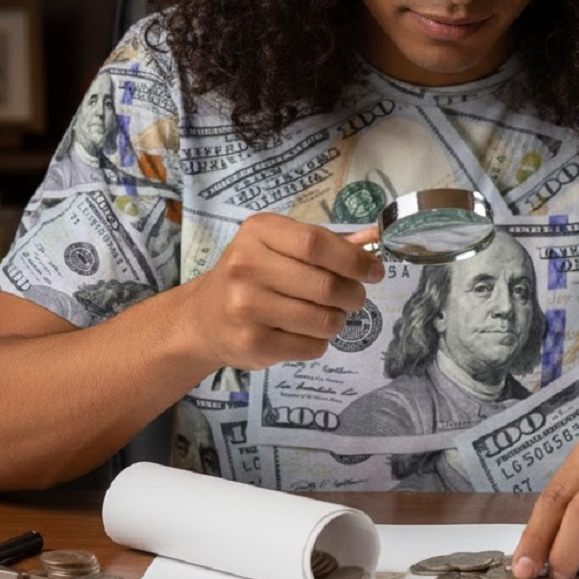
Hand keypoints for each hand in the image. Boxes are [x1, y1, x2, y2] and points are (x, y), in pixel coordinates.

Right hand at [186, 213, 383, 373]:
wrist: (203, 318)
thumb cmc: (252, 274)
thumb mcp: (281, 246)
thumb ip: (328, 242)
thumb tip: (375, 238)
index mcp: (258, 231)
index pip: (317, 243)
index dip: (354, 259)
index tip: (375, 271)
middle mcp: (246, 265)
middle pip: (325, 285)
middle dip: (354, 295)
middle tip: (355, 297)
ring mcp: (245, 306)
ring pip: (324, 320)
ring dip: (338, 320)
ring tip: (327, 315)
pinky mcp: (251, 342)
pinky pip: (311, 346)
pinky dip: (319, 342)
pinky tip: (304, 332)